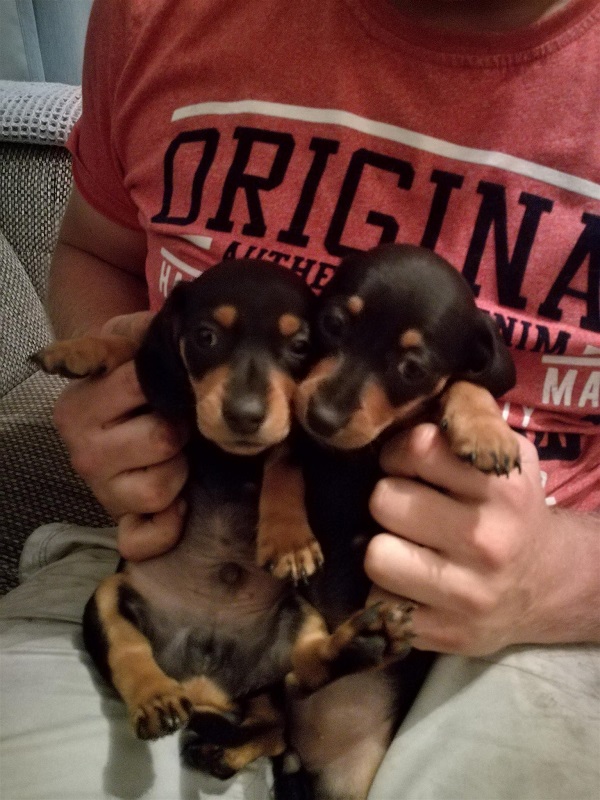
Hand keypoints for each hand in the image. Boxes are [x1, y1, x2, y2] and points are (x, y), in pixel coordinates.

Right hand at [53, 312, 189, 559]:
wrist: (111, 416)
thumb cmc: (128, 376)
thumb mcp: (128, 342)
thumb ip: (145, 329)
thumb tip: (181, 324)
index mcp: (80, 403)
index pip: (144, 386)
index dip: (172, 384)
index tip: (174, 384)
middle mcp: (82, 450)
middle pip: (162, 439)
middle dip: (179, 430)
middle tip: (176, 425)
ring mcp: (100, 490)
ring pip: (161, 486)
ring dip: (179, 469)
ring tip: (171, 456)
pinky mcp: (118, 520)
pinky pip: (147, 537)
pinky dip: (168, 524)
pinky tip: (177, 504)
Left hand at [365, 423, 599, 655]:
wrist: (548, 584)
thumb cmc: (512, 511)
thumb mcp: (507, 458)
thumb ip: (468, 422)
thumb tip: (416, 390)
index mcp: (503, 489)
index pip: (416, 448)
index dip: (401, 453)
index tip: (409, 465)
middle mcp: (487, 540)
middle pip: (385, 501)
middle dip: (389, 500)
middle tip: (405, 508)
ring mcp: (466, 594)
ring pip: (375, 554)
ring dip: (383, 547)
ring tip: (404, 545)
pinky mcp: (445, 635)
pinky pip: (379, 602)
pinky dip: (387, 590)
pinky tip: (410, 581)